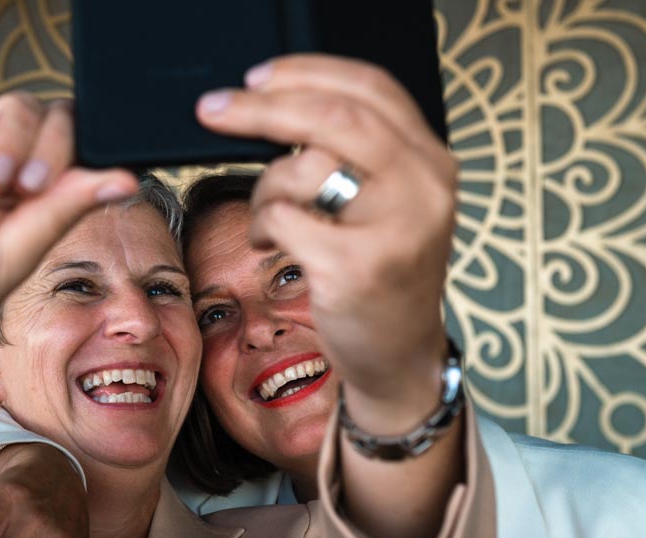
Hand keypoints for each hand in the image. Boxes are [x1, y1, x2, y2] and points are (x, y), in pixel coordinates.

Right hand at [0, 95, 136, 468]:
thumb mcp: (17, 252)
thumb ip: (65, 208)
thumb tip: (125, 179)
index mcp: (44, 201)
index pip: (83, 151)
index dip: (82, 155)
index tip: (63, 189)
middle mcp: (14, 171)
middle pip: (56, 118)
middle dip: (47, 148)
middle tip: (25, 189)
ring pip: (15, 109)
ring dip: (7, 147)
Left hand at [196, 55, 456, 426]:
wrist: (398, 357)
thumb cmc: (379, 277)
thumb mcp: (387, 205)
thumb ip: (355, 157)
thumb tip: (279, 108)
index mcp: (430, 161)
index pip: (372, 89)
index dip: (308, 72)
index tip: (258, 78)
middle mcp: (424, 188)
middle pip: (334, 117)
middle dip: (263, 109)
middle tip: (215, 110)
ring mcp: (396, 229)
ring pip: (304, 169)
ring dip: (263, 190)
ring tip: (264, 219)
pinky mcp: (359, 267)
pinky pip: (285, 220)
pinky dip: (263, 228)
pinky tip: (269, 246)